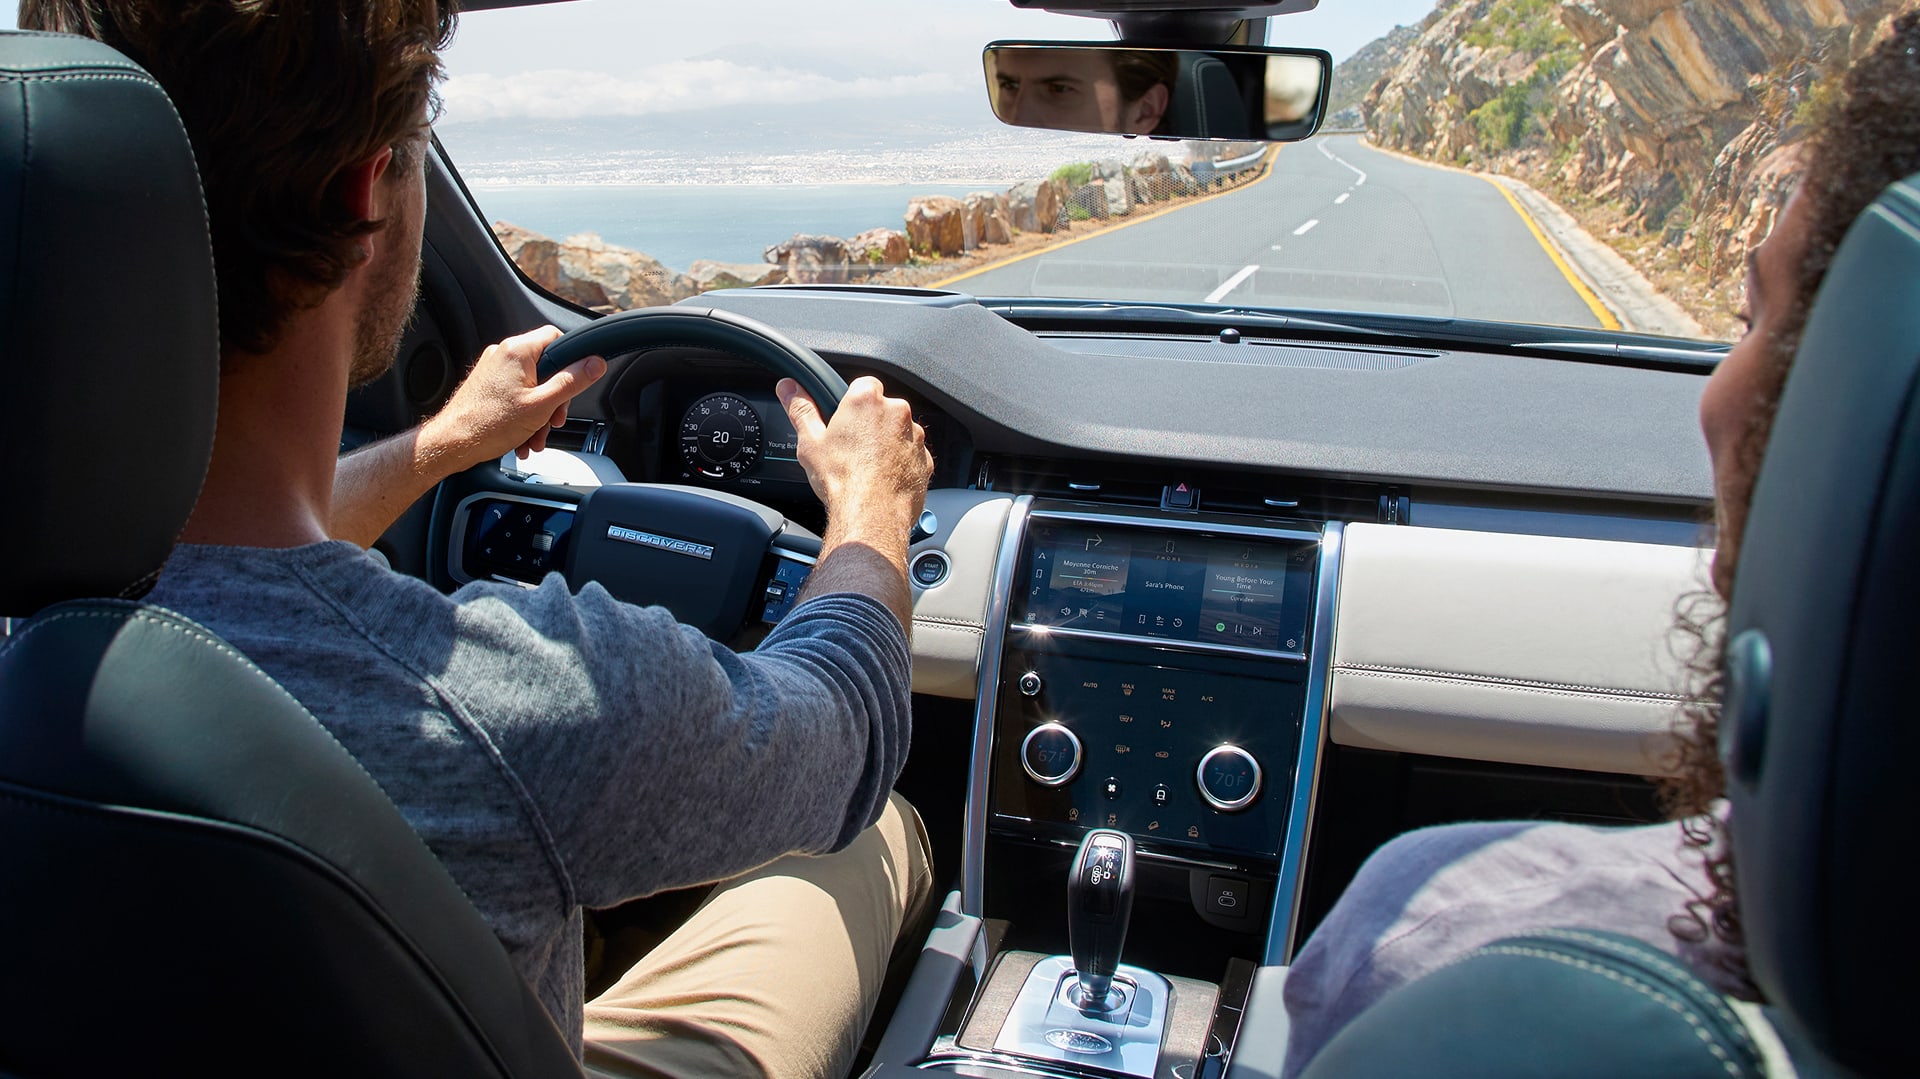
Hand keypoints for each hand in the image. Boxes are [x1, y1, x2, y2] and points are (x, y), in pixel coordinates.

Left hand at [423, 325, 606, 467]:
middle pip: (546, 367)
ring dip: (540, 413)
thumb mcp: (542, 405)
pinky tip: (523, 436)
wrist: (452, 443)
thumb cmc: (487, 425)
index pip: (556, 337)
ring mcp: (494, 370)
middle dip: (555, 398)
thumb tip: (595, 363)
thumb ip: (572, 382)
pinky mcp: (488, 385)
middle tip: (553, 419)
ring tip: (535, 435)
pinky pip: (517, 395)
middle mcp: (503, 354)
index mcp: (517, 351)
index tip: (578, 381)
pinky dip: (525, 414)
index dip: (572, 360)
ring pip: (532, 385)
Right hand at [779, 376, 933, 541]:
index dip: (852, 403)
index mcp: (866, 400)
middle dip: (869, 424)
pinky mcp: (925, 459)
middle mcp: (896, 412)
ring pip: (898, 432)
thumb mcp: (810, 442)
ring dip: (886, 444)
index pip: (863, 385)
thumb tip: (788, 389)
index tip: (844, 420)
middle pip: (882, 409)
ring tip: (866, 467)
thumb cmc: (842, 479)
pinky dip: (899, 463)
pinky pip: (911, 455)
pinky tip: (882, 478)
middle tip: (851, 448)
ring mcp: (914, 436)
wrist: (871, 515)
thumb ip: (801, 409)